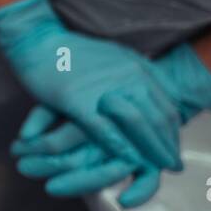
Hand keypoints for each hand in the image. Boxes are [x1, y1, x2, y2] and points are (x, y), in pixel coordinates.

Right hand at [10, 43, 210, 207]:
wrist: (37, 41)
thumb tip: (154, 91)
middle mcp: (127, 75)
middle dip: (168, 146)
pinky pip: (104, 127)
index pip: (166, 105)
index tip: (173, 149)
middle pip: (158, 117)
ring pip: (138, 123)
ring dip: (151, 149)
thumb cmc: (72, 52)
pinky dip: (119, 146)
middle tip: (174, 166)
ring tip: (157, 168)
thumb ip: (136, 74)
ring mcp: (104, 86)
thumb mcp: (114, 56)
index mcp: (138, 67)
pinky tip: (127, 161)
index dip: (173, 132)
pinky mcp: (78, 99)